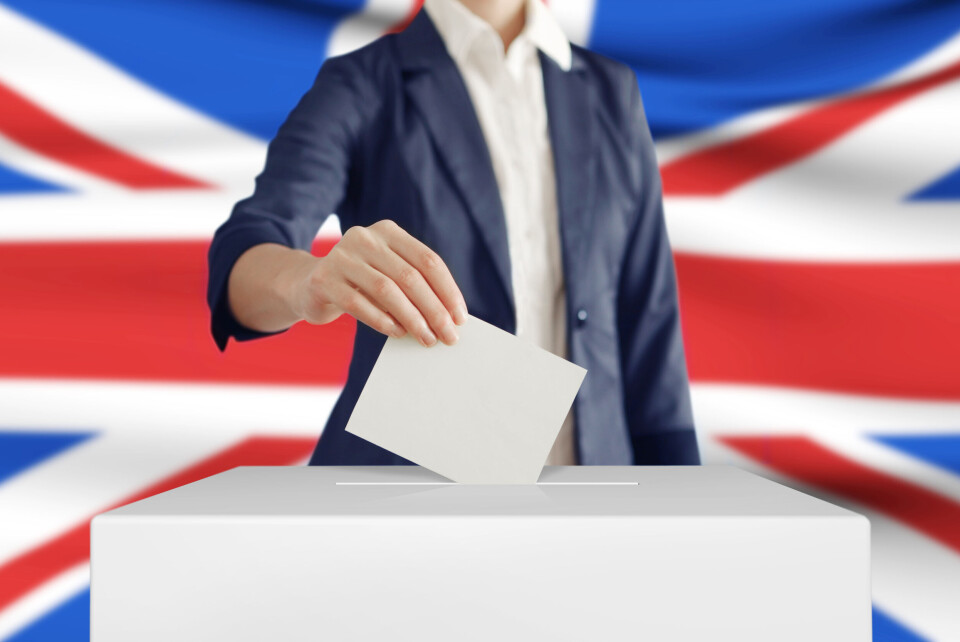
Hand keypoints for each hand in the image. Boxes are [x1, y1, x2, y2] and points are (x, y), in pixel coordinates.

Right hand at [292, 220, 467, 345]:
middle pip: (410, 276)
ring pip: (386, 290)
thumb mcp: (388, 274)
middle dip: (434, 310)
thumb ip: (413, 286)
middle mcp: (365, 238)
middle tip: (448, 335)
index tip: (460, 317)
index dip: (447, 290)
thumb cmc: (361, 283)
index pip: (427, 260)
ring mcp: (341, 256)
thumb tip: (448, 317)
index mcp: (388, 232)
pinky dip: (382, 321)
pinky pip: (358, 303)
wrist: (309, 285)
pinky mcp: (324, 279)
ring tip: (426, 339)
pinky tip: (397, 333)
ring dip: (412, 319)